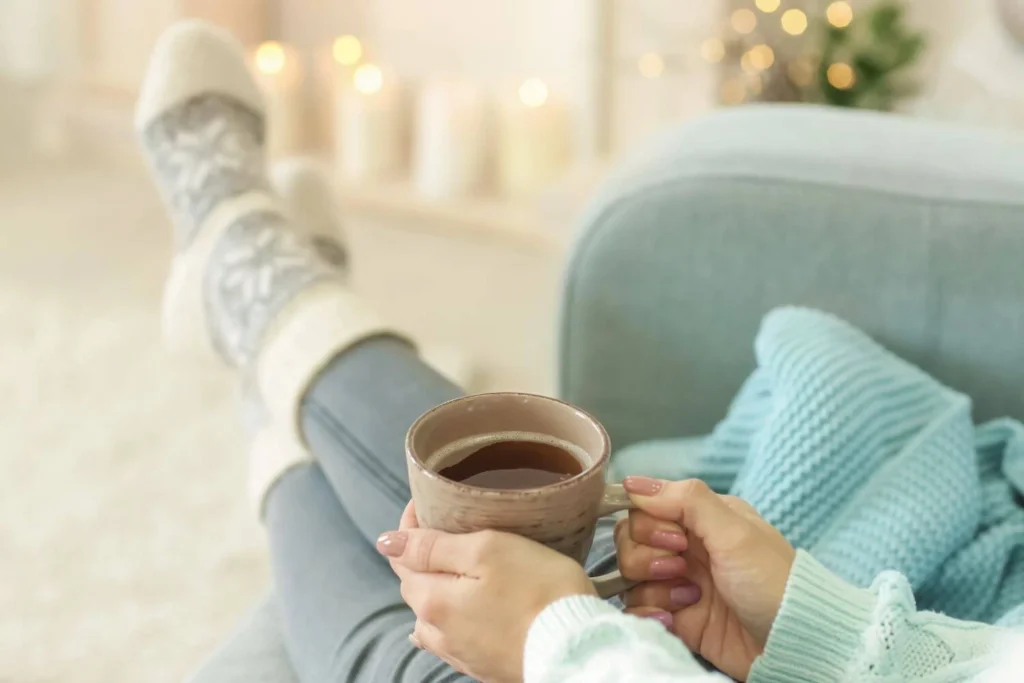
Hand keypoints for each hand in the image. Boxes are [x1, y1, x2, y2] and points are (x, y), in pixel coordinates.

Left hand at [378, 502, 595, 682]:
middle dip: (425, 554)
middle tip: (452, 526)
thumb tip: (387, 541)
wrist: (578, 649)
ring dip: (439, 589)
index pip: (403, 554)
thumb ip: (433, 546)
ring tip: (462, 567)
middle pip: (416, 584)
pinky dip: (456, 618)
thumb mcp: (487, 551)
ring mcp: (460, 653)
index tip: (429, 501)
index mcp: (431, 600)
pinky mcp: (484, 665)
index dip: (412, 523)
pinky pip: (455, 636)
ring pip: (433, 614)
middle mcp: (437, 632)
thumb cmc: (539, 593)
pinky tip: (467, 612)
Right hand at [615, 477, 794, 680]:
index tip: (676, 540)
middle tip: (681, 568)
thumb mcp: (735, 531)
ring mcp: (679, 582)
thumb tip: (634, 483)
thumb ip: (686, 500)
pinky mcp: (676, 616)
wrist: (792, 643)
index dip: (649, 524)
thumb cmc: (774, 582)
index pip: (645, 508)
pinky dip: (648, 614)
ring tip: (688, 597)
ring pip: (630, 575)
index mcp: (701, 519)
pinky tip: (674, 618)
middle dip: (647, 556)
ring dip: (652, 586)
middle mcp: (686, 547)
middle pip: (630, 539)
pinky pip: (637, 608)